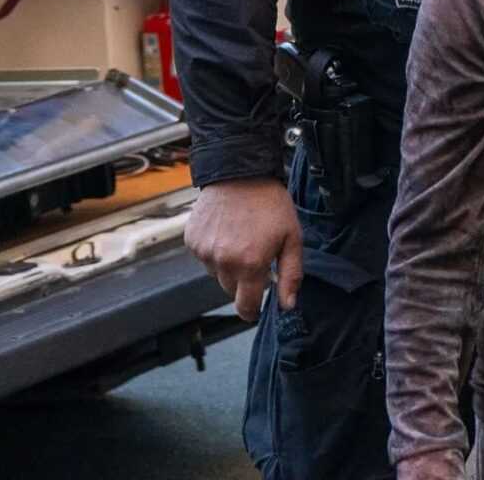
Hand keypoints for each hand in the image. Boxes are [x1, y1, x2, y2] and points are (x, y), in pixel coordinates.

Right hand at [185, 177, 302, 321]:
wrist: (239, 173)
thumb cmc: (270, 204)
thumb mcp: (292, 238)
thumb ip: (291, 274)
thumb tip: (288, 305)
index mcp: (249, 264)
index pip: (245, 305)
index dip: (251, 310)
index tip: (255, 309)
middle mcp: (222, 262)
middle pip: (230, 289)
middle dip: (243, 281)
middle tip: (255, 256)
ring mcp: (204, 252)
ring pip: (216, 273)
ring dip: (228, 265)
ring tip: (241, 238)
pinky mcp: (191, 241)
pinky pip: (204, 257)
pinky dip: (214, 250)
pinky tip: (226, 231)